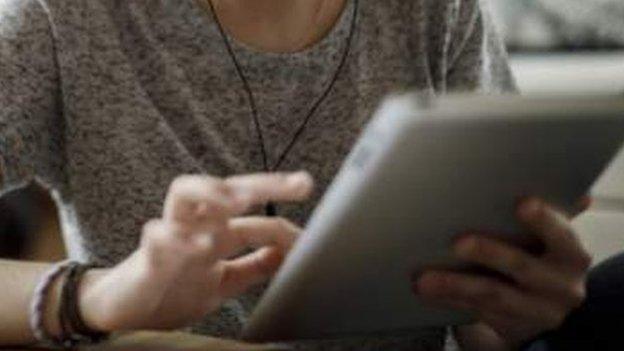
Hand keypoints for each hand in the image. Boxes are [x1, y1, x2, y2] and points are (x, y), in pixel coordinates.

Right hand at [77, 172, 313, 331]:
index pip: (255, 219)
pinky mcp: (146, 261)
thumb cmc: (173, 289)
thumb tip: (289, 252)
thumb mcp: (224, 281)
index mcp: (216, 234)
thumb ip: (254, 265)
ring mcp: (170, 240)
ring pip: (183, 197)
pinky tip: (197, 244)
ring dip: (213, 194)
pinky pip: (155, 240)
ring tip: (239, 200)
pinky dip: (173, 238)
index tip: (311, 243)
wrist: (124, 313)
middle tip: (298, 184)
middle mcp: (195, 228)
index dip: (286, 228)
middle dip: (263, 184)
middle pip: (226, 190)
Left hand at [414, 197, 591, 349]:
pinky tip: (428, 291)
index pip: (561, 235)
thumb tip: (557, 180)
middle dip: (490, 253)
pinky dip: (450, 300)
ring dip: (456, 285)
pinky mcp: (511, 326)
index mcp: (571, 254)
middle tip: (458, 242)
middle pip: (522, 267)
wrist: (536, 307)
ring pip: (492, 295)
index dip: (544, 221)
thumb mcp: (547, 237)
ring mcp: (536, 311)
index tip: (522, 204)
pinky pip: (476, 312)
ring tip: (425, 279)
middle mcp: (561, 286)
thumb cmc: (536, 254)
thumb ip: (545, 212)